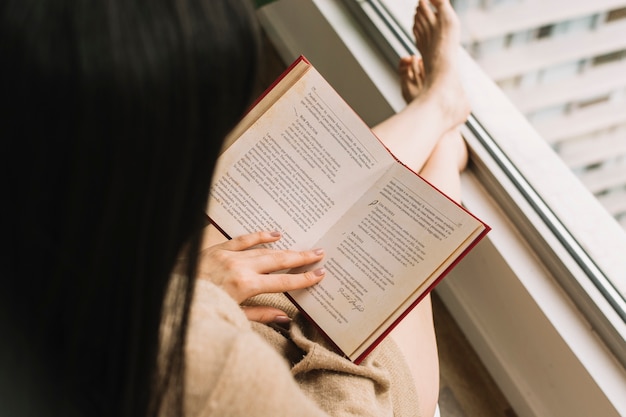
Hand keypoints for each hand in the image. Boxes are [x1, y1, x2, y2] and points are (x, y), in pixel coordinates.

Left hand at [197, 231, 324, 322]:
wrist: (174, 297)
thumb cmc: (203, 310)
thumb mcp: (233, 316)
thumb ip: (260, 314)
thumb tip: (285, 317)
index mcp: (246, 286)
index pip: (283, 282)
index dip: (303, 279)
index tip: (319, 274)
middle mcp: (241, 267)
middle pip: (278, 260)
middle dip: (301, 258)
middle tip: (319, 253)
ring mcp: (229, 256)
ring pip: (264, 249)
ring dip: (285, 248)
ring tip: (302, 248)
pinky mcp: (218, 249)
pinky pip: (243, 239)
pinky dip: (259, 236)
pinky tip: (274, 234)